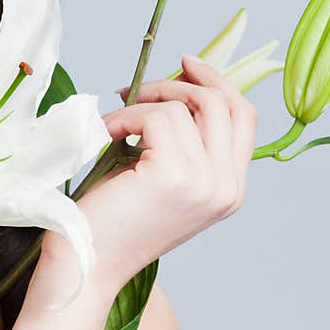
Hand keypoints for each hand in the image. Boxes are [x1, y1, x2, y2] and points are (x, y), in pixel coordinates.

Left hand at [42, 54, 257, 299]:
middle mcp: (227, 188)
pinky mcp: (174, 175)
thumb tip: (179, 86)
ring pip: (184, 107)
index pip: (243, 118)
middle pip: (223, 103)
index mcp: (230, 190)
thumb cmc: (114, 222)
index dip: (217, 83)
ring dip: (141, 105)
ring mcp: (205, 183)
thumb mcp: (164, 177)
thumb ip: (185, 141)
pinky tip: (105, 136)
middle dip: (180, 83)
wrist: (86, 265)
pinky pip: (154, 117)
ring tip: (113, 125)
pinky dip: (124, 117)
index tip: (186, 64)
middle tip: (139, 89)